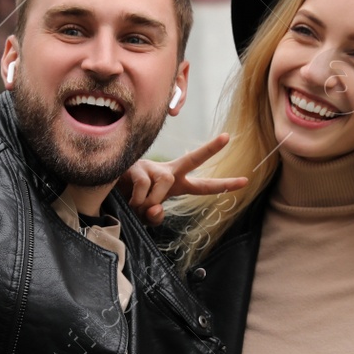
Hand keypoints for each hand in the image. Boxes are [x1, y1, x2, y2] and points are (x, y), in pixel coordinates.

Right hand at [124, 133, 249, 225]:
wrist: (108, 191)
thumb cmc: (131, 200)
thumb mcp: (146, 214)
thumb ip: (155, 216)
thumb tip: (155, 207)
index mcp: (176, 184)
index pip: (203, 186)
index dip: (224, 185)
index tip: (245, 181)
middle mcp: (168, 172)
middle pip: (192, 159)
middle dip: (210, 149)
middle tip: (227, 136)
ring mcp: (154, 168)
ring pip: (164, 185)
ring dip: (150, 201)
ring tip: (138, 206)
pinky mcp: (138, 167)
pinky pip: (144, 187)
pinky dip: (138, 200)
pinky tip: (130, 200)